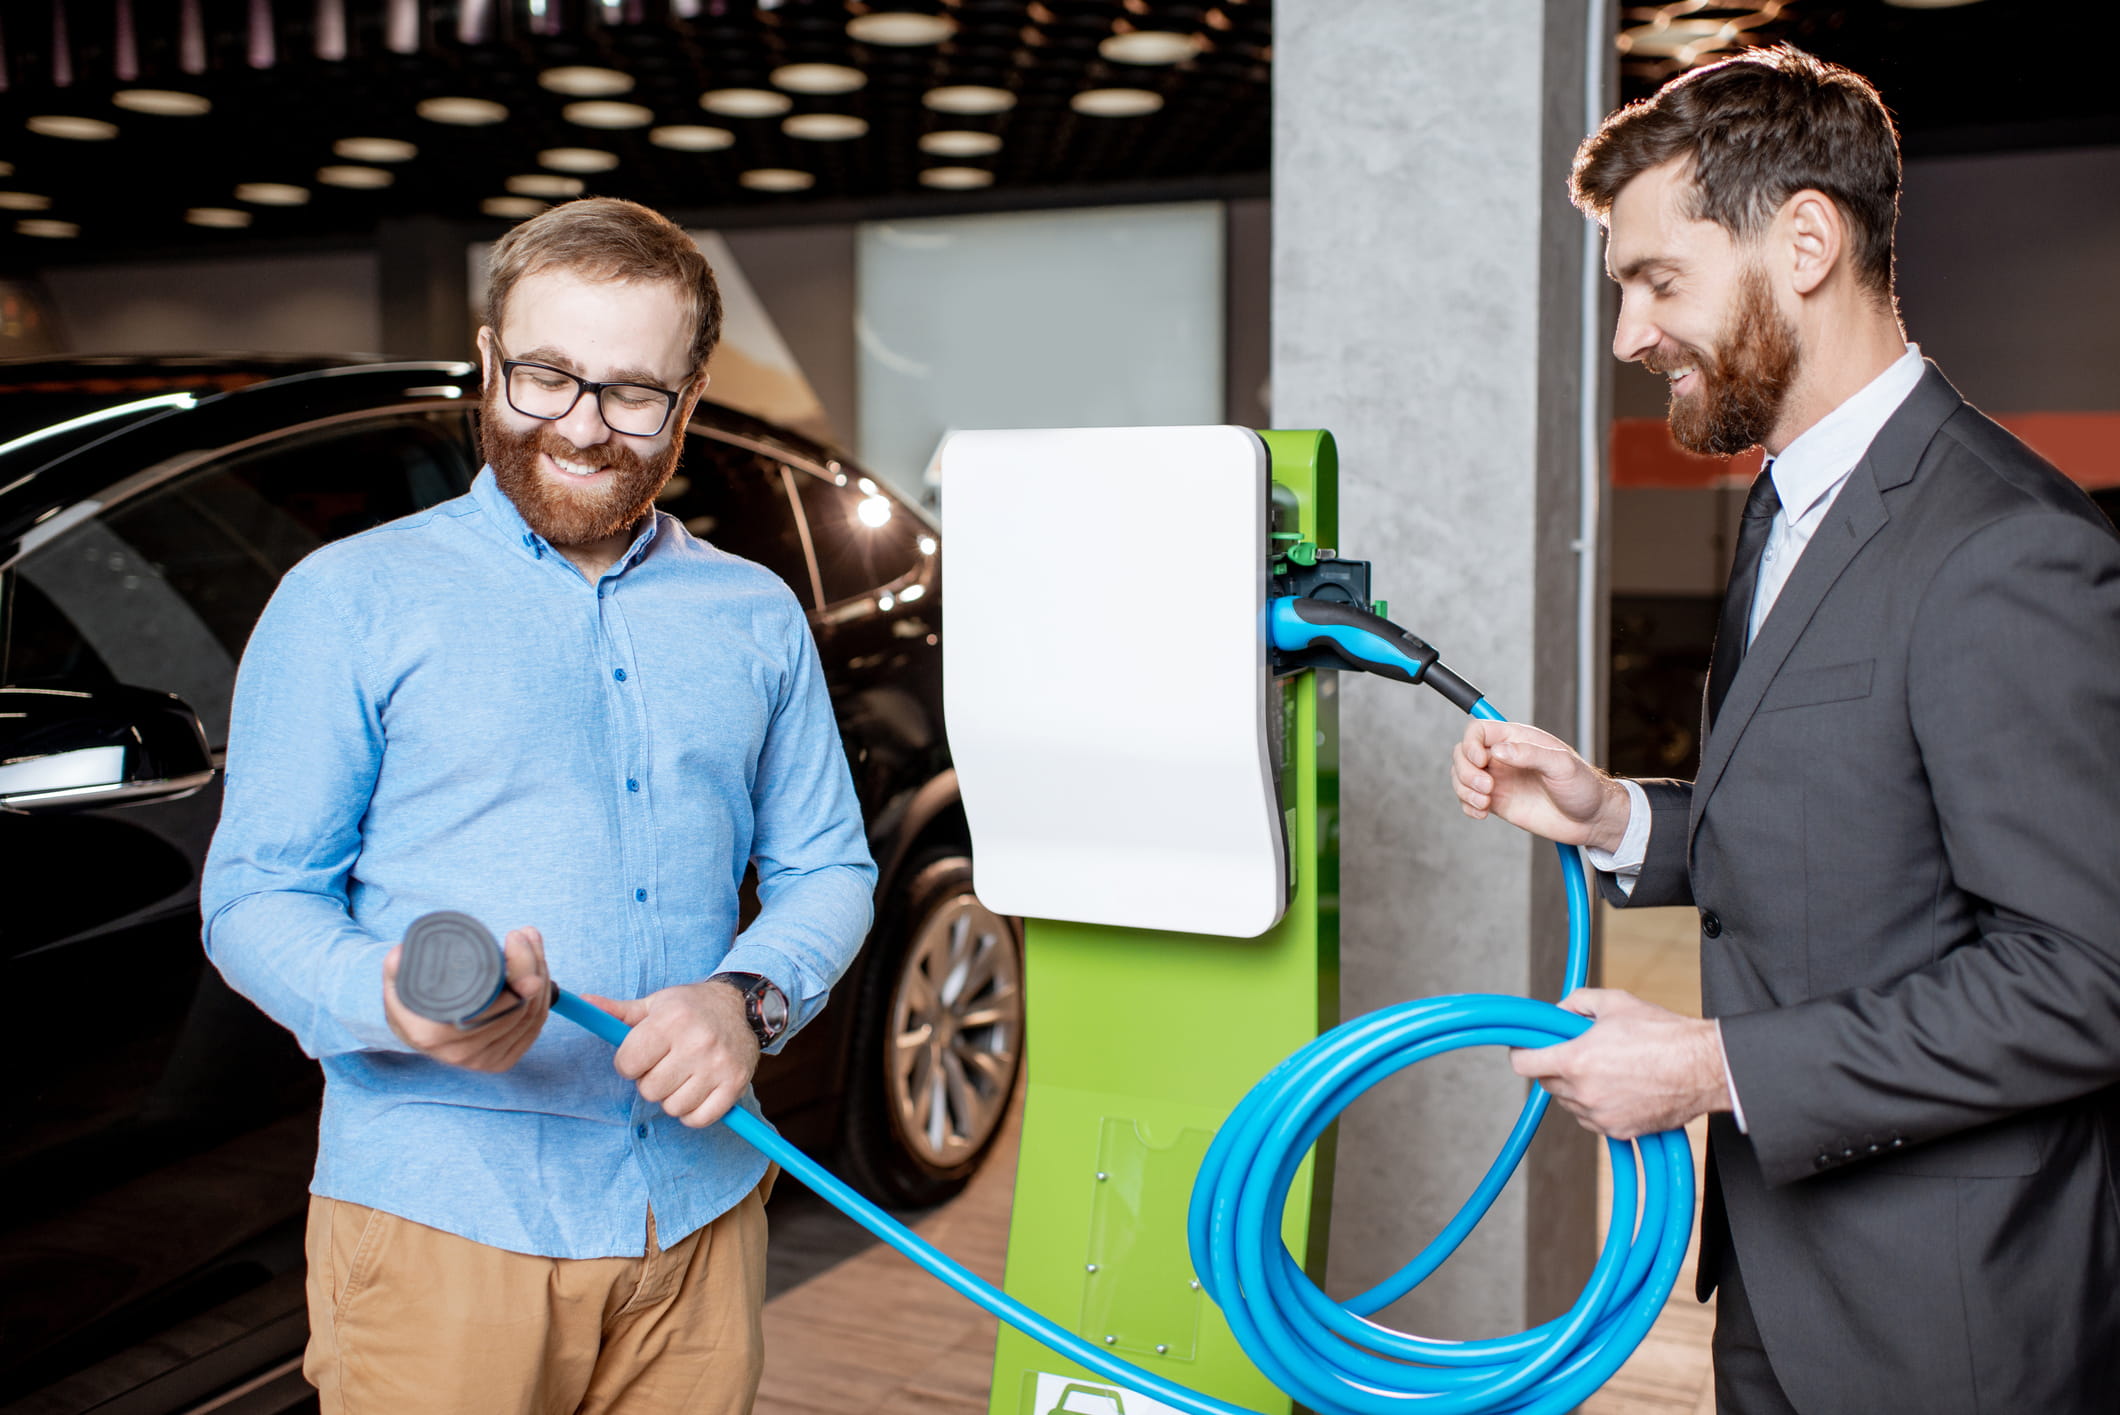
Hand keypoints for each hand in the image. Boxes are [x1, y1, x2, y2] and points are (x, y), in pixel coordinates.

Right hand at [383, 926, 550, 1070]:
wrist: (413, 1030)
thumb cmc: (409, 1000)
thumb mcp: (397, 982)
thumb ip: (397, 967)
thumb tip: (401, 953)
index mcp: (436, 1035)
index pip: (493, 1001)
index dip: (516, 969)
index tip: (516, 939)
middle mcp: (462, 1053)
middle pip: (518, 1007)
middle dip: (531, 964)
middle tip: (527, 934)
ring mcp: (484, 1061)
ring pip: (531, 1016)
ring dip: (541, 975)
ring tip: (532, 944)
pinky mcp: (502, 1062)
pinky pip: (534, 1028)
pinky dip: (543, 998)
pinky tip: (539, 971)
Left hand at [585, 981, 760, 1128]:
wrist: (744, 1006)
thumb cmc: (692, 1007)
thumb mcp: (655, 1003)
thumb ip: (619, 1012)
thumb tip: (584, 1003)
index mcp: (671, 1019)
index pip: (627, 1063)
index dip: (629, 1064)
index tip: (643, 1056)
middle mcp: (697, 1042)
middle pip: (649, 1089)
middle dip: (651, 1081)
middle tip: (666, 1065)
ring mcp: (718, 1065)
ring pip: (673, 1107)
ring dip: (673, 1098)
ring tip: (684, 1076)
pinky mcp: (735, 1084)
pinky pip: (700, 1119)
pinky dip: (693, 1113)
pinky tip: (698, 1092)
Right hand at [1452, 719, 1631, 852]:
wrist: (1592, 820)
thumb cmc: (1583, 787)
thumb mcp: (1562, 765)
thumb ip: (1530, 754)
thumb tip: (1499, 751)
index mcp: (1518, 739)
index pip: (1478, 731)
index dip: (1471, 744)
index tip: (1482, 762)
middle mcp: (1504, 758)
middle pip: (1462, 753)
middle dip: (1465, 771)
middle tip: (1487, 788)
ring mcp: (1499, 780)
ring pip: (1461, 777)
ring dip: (1464, 790)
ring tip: (1485, 804)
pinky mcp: (1498, 802)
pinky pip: (1468, 800)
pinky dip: (1467, 807)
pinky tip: (1482, 813)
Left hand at [1510, 988, 1730, 1139]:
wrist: (1702, 1067)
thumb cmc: (1662, 1034)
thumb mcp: (1614, 1002)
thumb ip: (1577, 1002)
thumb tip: (1558, 1011)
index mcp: (1576, 1060)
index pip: (1524, 1065)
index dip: (1522, 1053)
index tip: (1525, 1048)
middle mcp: (1584, 1092)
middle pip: (1546, 1083)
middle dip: (1553, 1066)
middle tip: (1574, 1051)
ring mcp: (1600, 1115)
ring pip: (1569, 1103)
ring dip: (1575, 1087)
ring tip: (1605, 1067)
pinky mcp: (1618, 1131)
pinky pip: (1592, 1119)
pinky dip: (1596, 1105)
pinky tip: (1618, 1086)